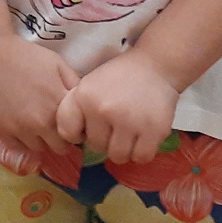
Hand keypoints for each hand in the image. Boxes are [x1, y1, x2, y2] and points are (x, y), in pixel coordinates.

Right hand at [0, 34, 77, 155]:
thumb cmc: (27, 56)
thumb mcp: (58, 64)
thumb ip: (75, 86)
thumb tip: (86, 107)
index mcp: (57, 106)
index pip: (76, 134)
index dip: (74, 129)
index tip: (68, 122)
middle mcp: (40, 122)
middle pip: (59, 147)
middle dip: (59, 137)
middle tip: (51, 123)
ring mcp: (18, 129)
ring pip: (38, 149)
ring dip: (40, 139)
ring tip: (34, 122)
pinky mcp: (0, 130)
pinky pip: (17, 147)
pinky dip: (20, 139)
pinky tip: (19, 124)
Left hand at [56, 52, 179, 165]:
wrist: (154, 65)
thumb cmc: (119, 76)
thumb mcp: (89, 84)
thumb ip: (77, 108)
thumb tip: (74, 139)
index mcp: (84, 96)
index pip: (67, 132)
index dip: (77, 133)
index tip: (88, 127)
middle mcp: (103, 110)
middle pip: (96, 147)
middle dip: (104, 140)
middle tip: (115, 127)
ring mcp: (128, 122)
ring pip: (118, 156)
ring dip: (123, 149)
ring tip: (129, 133)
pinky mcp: (153, 130)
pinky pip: (141, 157)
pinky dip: (141, 152)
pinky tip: (142, 137)